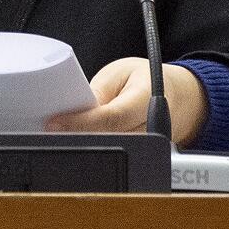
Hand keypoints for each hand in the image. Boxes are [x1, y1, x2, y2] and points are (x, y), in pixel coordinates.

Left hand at [45, 58, 207, 146]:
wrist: (178, 97)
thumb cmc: (144, 80)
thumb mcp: (119, 72)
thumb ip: (98, 91)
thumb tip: (73, 109)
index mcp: (145, 97)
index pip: (110, 117)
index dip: (79, 122)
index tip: (54, 123)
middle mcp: (150, 126)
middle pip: (108, 138)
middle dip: (77, 134)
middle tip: (49, 127)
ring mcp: (148, 146)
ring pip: (112, 151)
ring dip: (84, 143)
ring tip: (59, 131)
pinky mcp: (142, 156)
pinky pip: (116, 155)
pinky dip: (95, 149)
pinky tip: (76, 140)